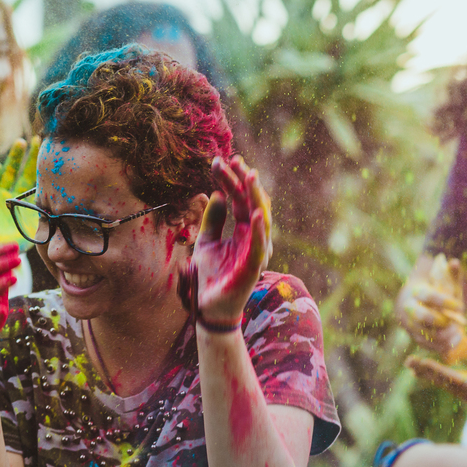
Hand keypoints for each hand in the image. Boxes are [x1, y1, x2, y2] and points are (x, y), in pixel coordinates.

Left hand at [191, 155, 271, 324]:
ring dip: (255, 196)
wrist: (207, 307)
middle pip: (250, 202)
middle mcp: (253, 238)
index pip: (240, 199)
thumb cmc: (209, 276)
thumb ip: (212, 220)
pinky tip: (255, 212)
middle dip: (242, 180)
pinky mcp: (253, 267)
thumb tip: (216, 194)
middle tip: (232, 159)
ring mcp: (256, 251)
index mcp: (243, 231)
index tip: (221, 161)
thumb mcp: (206, 242)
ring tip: (249, 175)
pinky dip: (259, 228)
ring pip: (260, 218)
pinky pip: (258, 245)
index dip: (232, 180)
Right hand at [397, 255, 466, 359]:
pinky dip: (439, 346)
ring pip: (422, 333)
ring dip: (442, 336)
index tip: (462, 306)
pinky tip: (453, 344)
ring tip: (459, 335)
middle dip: (441, 321)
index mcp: (414, 291)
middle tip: (457, 324)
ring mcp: (408, 322)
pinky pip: (424, 344)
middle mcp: (407, 307)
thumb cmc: (434, 289)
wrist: (414, 300)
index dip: (445, 302)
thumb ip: (451, 273)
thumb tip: (455, 262)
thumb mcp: (444, 281)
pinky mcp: (412, 335)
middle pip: (421, 316)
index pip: (428, 296)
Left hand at [407, 354, 466, 402]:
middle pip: (442, 381)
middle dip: (425, 371)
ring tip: (409, 363)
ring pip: (441, 381)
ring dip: (425, 372)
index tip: (422, 362)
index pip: (451, 379)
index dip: (436, 371)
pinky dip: (432, 373)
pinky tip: (421, 368)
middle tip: (408, 361)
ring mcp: (465, 391)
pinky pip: (445, 380)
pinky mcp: (464, 386)